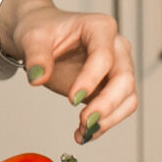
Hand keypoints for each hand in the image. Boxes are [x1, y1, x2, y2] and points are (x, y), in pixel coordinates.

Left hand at [2, 0, 137, 144]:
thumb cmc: (42, 31)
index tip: (72, 99)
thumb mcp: (32, 37)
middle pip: (124, 79)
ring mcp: (117, 68)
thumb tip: (37, 77)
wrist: (41, 38)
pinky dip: (104, 124)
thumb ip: (36, 56)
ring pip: (128, 98)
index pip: (104, 56)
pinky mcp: (112, 88)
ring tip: (83, 132)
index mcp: (100, 27)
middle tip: (85, 121)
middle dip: (107, 104)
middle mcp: (116, 47)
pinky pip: (117, 110)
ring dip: (109, 119)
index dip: (91, 79)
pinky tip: (83, 133)